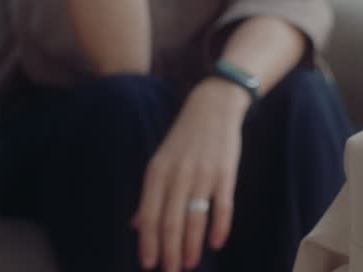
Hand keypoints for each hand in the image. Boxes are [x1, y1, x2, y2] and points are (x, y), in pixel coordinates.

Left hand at [133, 78, 245, 271]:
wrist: (214, 107)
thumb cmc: (185, 138)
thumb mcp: (161, 162)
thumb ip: (151, 195)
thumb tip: (137, 225)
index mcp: (157, 172)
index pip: (150, 215)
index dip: (149, 243)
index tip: (149, 265)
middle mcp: (178, 175)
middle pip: (171, 222)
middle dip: (169, 251)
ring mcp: (202, 174)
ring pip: (194, 219)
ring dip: (191, 246)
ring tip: (189, 264)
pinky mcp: (225, 173)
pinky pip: (222, 206)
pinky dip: (219, 227)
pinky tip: (216, 243)